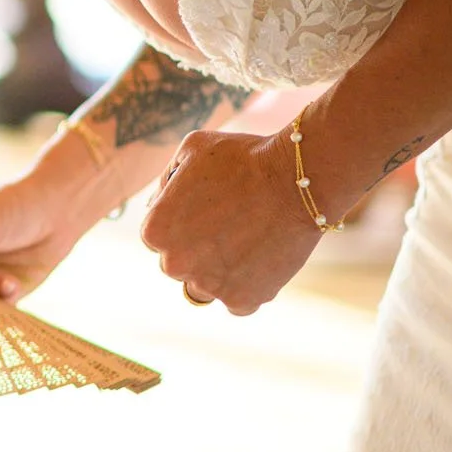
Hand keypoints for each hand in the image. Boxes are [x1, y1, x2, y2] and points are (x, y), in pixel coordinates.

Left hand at [139, 129, 322, 314]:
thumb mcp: (191, 150)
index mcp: (154, 230)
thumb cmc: (244, 158)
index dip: (182, 221)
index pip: (157, 235)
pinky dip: (247, 285)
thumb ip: (166, 181)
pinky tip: (261, 259)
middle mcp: (174, 263)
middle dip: (197, 247)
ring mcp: (208, 285)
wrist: (297, 180)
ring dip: (218, 270)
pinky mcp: (242, 300)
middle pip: (178, 262)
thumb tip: (156, 205)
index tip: (207, 209)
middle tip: (229, 224)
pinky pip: (236, 301)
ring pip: (204, 285)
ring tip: (245, 241)